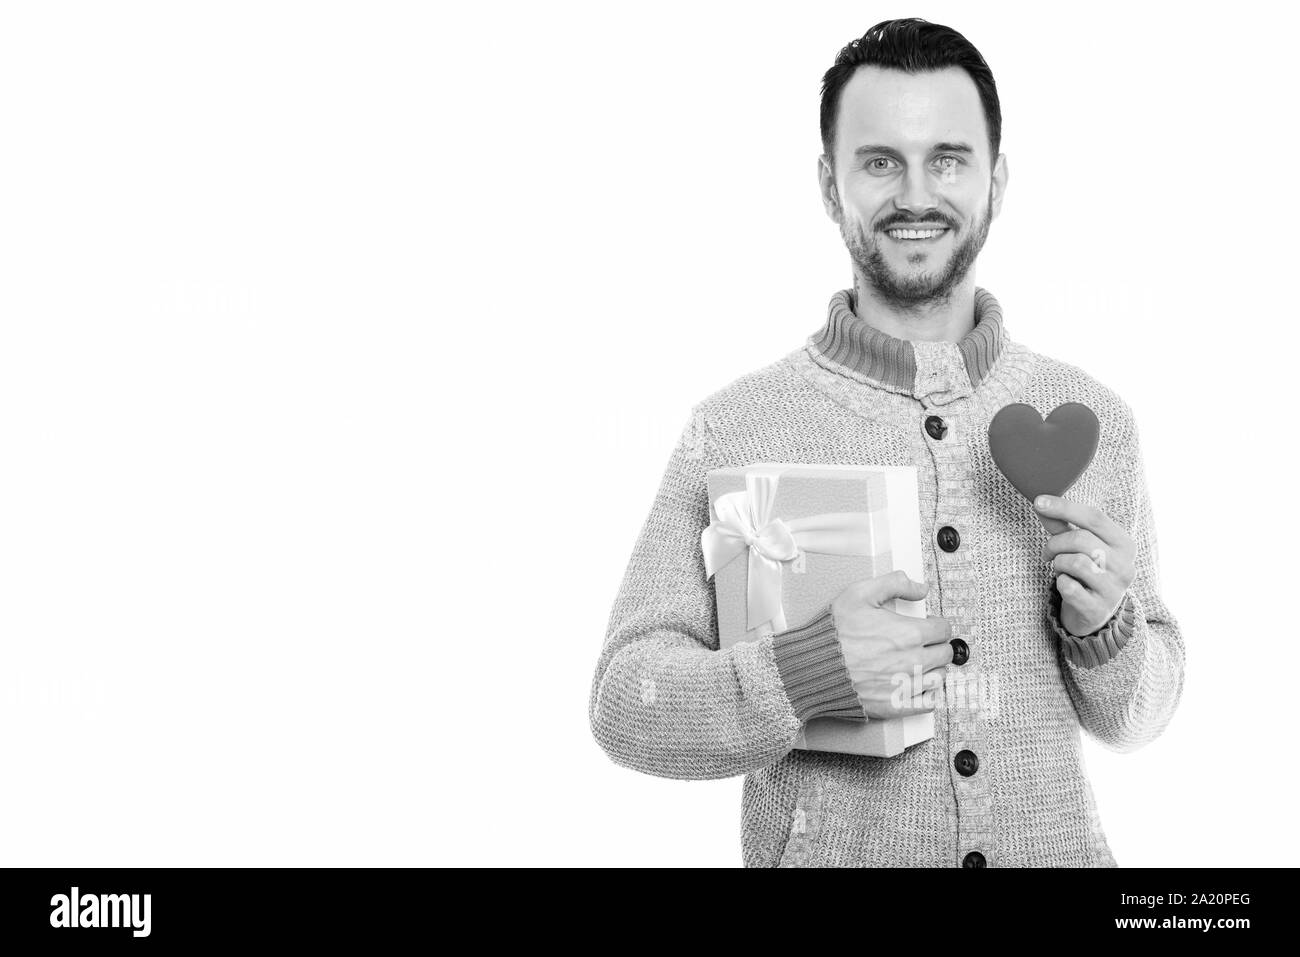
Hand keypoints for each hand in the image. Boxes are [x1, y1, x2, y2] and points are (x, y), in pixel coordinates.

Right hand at [829, 570, 952, 718]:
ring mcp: (905, 686)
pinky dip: (927, 694)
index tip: (929, 625)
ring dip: (934, 669)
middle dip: (938, 645)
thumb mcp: (859, 594)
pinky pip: (927, 703)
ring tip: (921, 663)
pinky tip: (917, 686)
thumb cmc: (833, 632)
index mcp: (909, 633)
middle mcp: (913, 661)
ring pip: (939, 678)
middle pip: (945, 654)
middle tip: (925, 643)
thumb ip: (894, 584)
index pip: (943, 629)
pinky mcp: (895, 706)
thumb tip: (921, 588)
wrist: (812, 666)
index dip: (937, 624)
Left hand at [1034, 494, 1135, 637]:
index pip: (1095, 517)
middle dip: (1055, 543)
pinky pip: (1069, 587)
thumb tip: (1040, 502)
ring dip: (1058, 564)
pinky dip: (1061, 583)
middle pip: (1081, 539)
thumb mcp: (1077, 545)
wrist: (1094, 614)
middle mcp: (1125, 566)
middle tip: (1047, 553)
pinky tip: (1066, 585)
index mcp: (1125, 544)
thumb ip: (1061, 524)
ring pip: (1075, 562)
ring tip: (1061, 569)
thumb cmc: (1086, 572)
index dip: (1064, 507)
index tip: (1038, 501)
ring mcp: (1114, 590)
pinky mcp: (1099, 610)